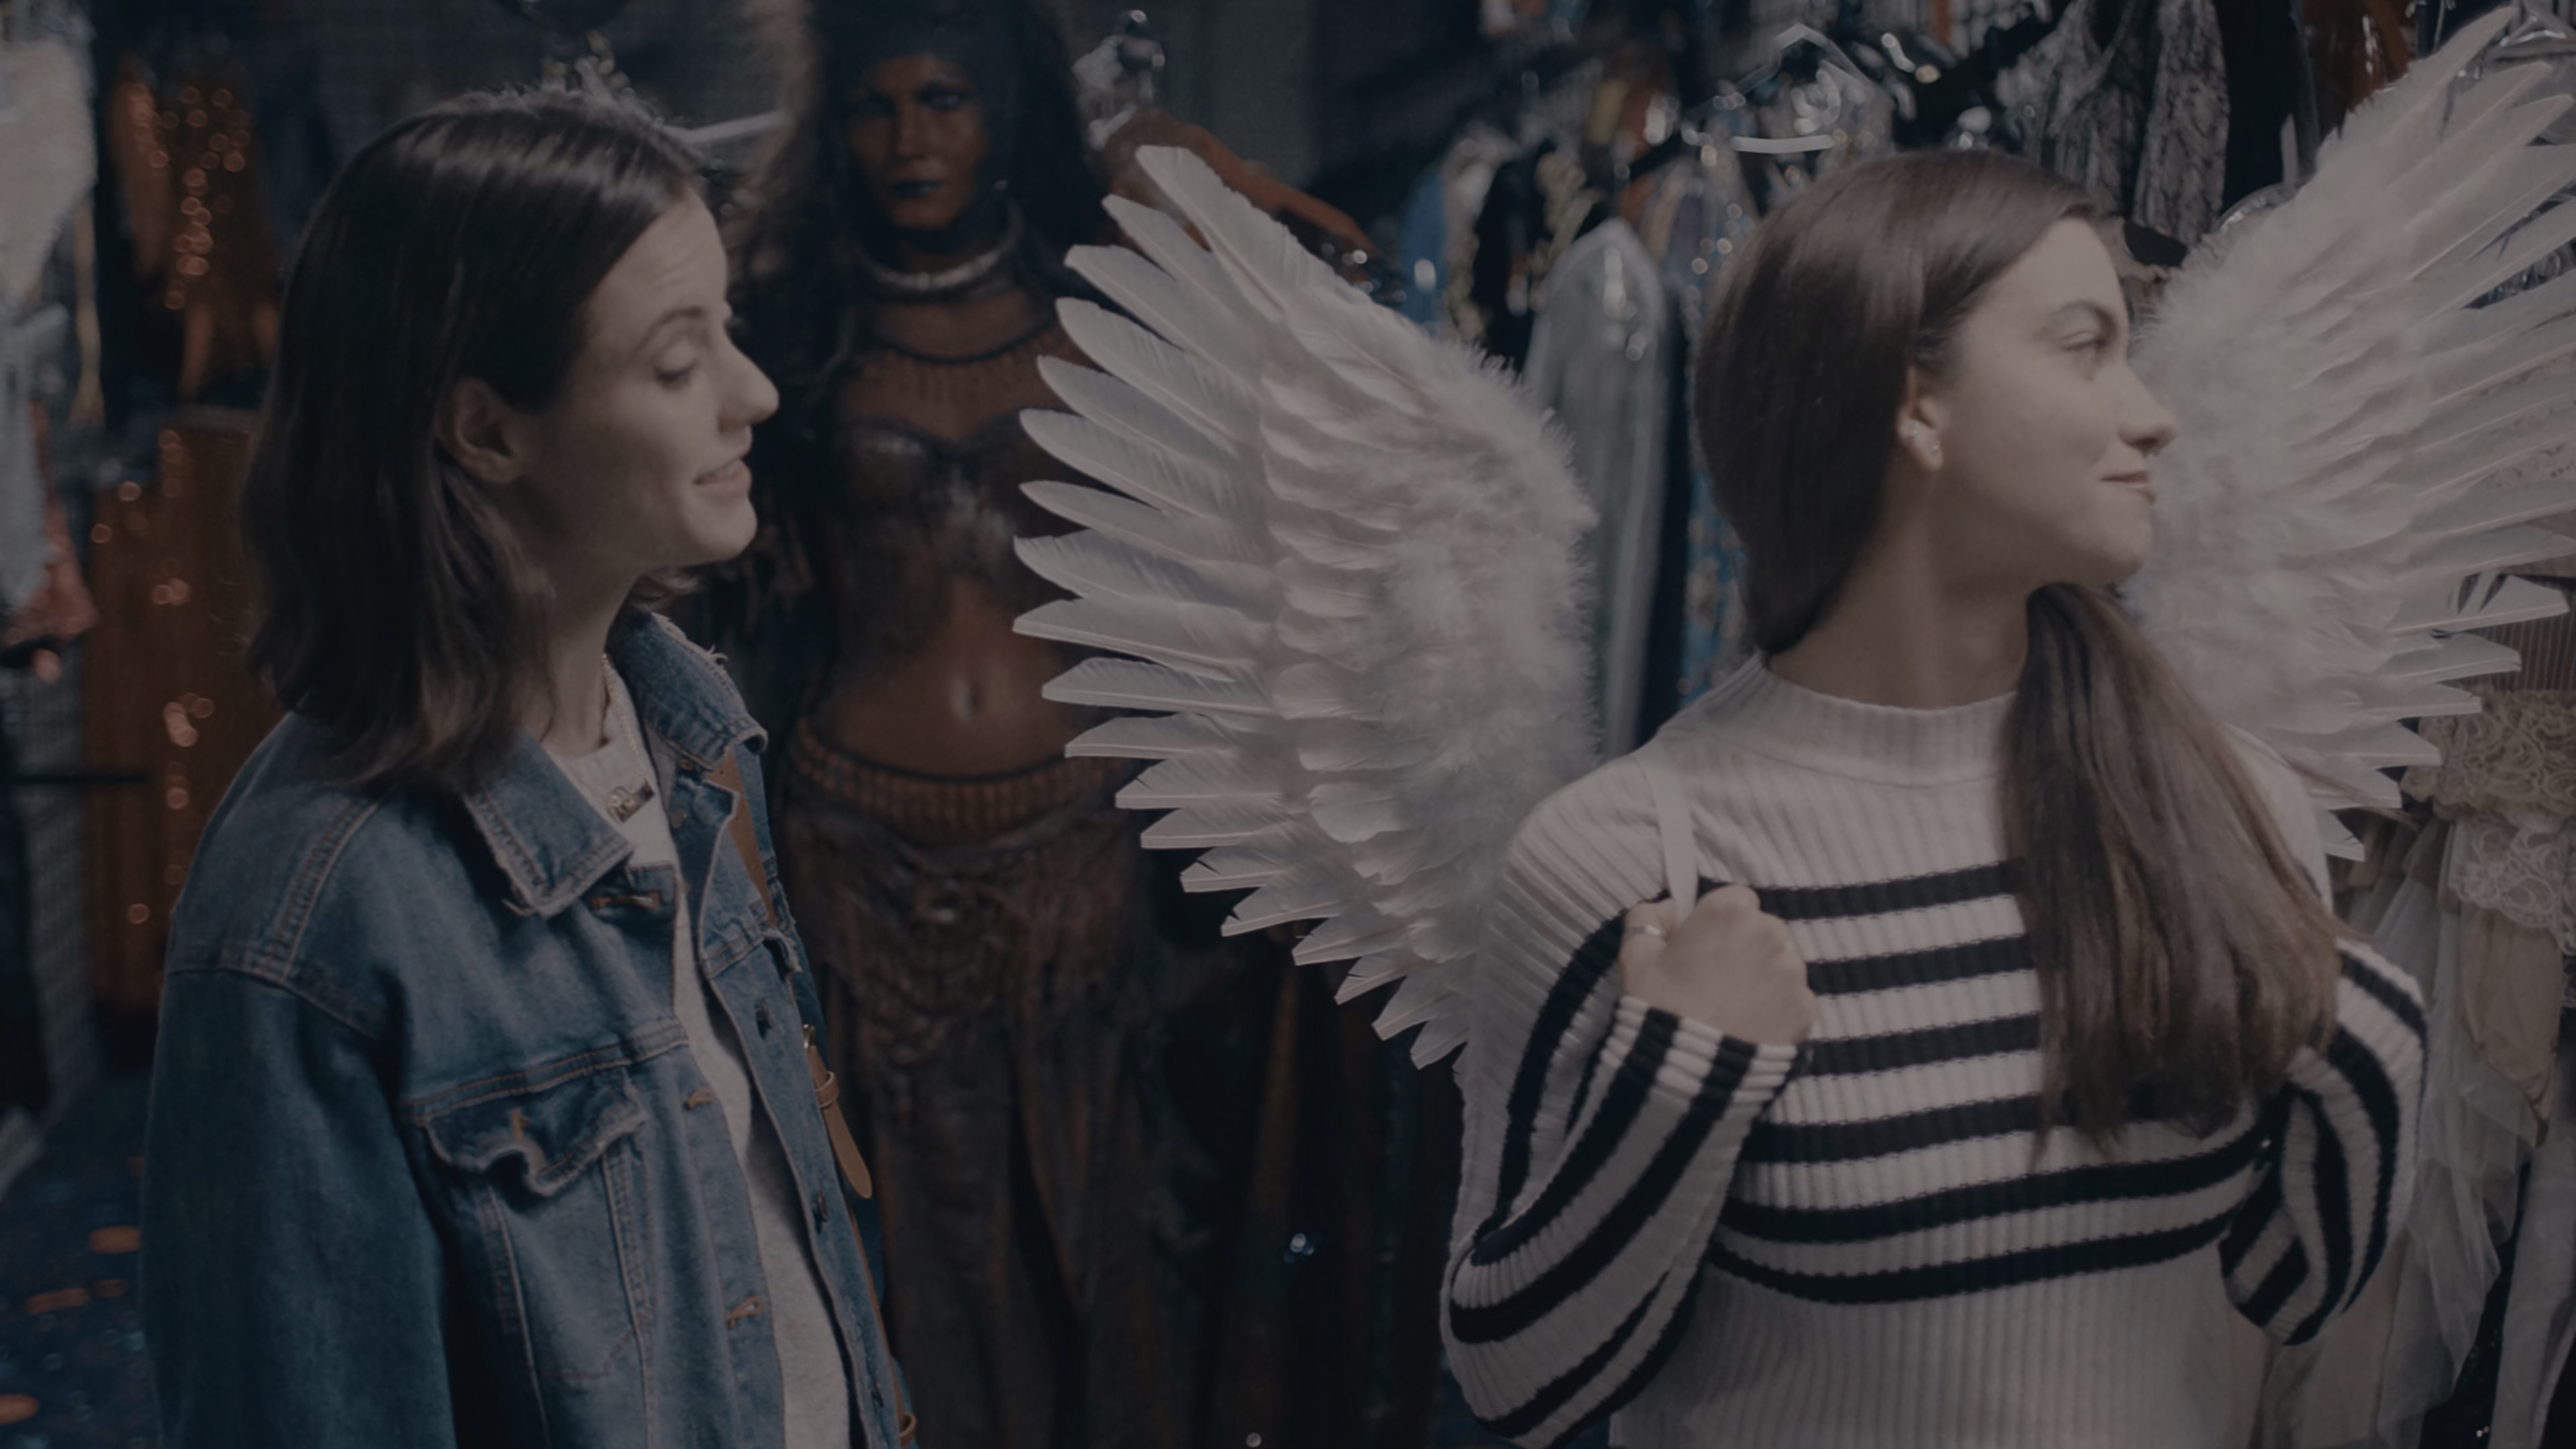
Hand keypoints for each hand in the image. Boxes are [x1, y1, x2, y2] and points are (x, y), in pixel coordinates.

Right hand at [1617, 885, 1813, 1045]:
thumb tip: (1667, 909)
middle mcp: (1770, 933)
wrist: (1688, 1071)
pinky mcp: (1806, 1009)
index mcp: (1730, 912)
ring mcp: (1793, 973)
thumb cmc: (1660, 1005)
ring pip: (1781, 965)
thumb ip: (1647, 918)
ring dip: (1764, 977)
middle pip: (1763, 930)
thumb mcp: (1635, 957)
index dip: (1718, 922)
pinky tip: (1751, 1026)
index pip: (1735, 900)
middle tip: (1716, 980)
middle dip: (1745, 947)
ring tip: (1734, 1008)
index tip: (1702, 946)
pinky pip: (1793, 1000)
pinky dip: (1777, 1009)